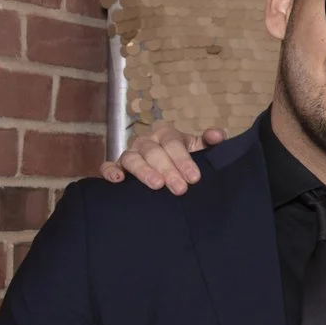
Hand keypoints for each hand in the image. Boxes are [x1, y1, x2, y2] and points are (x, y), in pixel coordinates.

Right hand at [100, 124, 221, 192]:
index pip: (173, 143)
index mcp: (167, 135)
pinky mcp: (118, 167)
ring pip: (132, 158)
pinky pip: (108, 166)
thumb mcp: (201, 151)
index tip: (194, 178)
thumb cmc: (187, 161)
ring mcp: (131, 154)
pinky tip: (118, 180)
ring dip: (143, 171)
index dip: (183, 159)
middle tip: (180, 188)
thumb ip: (210, 142)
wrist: (173, 173)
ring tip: (156, 185)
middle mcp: (147, 142)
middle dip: (168, 170)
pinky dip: (110, 171)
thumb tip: (217, 135)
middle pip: (154, 152)